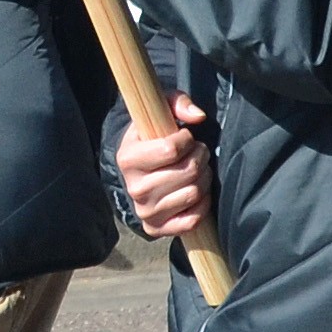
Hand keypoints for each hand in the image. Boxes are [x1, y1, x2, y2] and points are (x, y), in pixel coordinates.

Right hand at [118, 92, 213, 238]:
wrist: (140, 172)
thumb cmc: (154, 137)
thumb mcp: (160, 112)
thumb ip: (178, 102)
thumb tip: (198, 116)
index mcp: (127, 157)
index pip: (171, 149)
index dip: (187, 140)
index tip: (185, 137)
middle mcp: (133, 187)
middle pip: (188, 171)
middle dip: (201, 158)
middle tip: (197, 153)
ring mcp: (144, 211)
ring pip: (193, 193)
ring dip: (204, 179)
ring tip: (197, 170)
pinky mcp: (156, 228)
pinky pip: (192, 220)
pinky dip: (202, 205)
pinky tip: (197, 193)